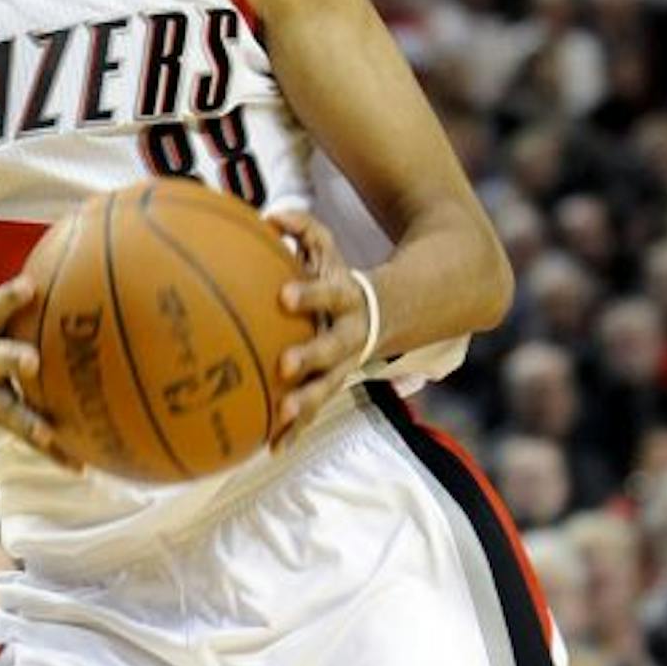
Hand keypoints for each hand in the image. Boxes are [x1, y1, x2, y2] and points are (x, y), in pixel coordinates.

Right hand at [0, 277, 78, 466]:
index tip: (28, 286)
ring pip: (6, 411)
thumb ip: (26, 300)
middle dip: (9, 358)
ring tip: (53, 438)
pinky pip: (27, 438)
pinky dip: (54, 451)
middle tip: (31, 361)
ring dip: (30, 424)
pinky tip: (80, 467)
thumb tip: (83, 257)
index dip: (8, 299)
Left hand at [269, 209, 371, 442]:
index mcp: (349, 300)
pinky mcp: (332, 386)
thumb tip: (271, 216)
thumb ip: (305, 230)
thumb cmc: (345, 281)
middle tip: (285, 365)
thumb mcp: (330, 252)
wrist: (395, 315)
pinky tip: (271, 449)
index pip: (331, 294)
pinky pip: (312, 411)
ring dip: (304, 404)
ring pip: (325, 387)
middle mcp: (350, 336)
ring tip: (280, 417)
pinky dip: (293, 429)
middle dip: (311, 357)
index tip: (284, 296)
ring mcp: (344, 366)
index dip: (310, 295)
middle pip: (333, 348)